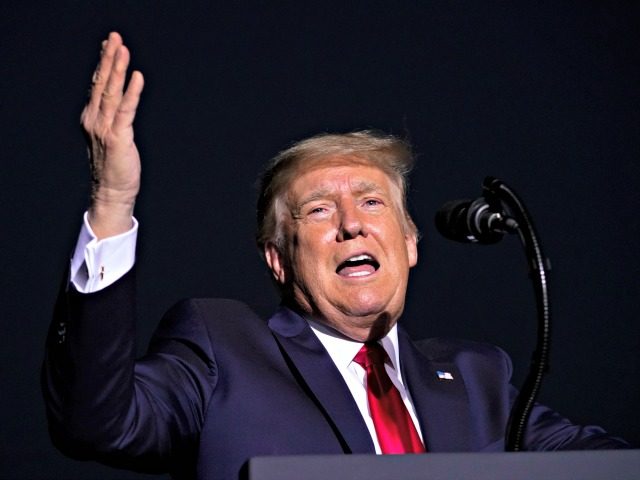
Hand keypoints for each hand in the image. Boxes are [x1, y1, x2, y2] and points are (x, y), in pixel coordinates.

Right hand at [82, 32, 143, 238]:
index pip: (97, 84)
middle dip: (109, 58)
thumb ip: (112, 117)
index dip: (104, 63)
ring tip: (123, 49)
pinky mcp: (118, 138)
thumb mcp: (110, 135)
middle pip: (102, 82)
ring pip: (111, 92)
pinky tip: (138, 77)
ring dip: (117, 69)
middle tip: (115, 37)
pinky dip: (132, 93)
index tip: (109, 43)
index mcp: (91, 116)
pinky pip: (126, 111)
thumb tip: (118, 100)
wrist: (112, 191)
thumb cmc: (115, 164)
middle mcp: (94, 119)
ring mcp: (104, 128)